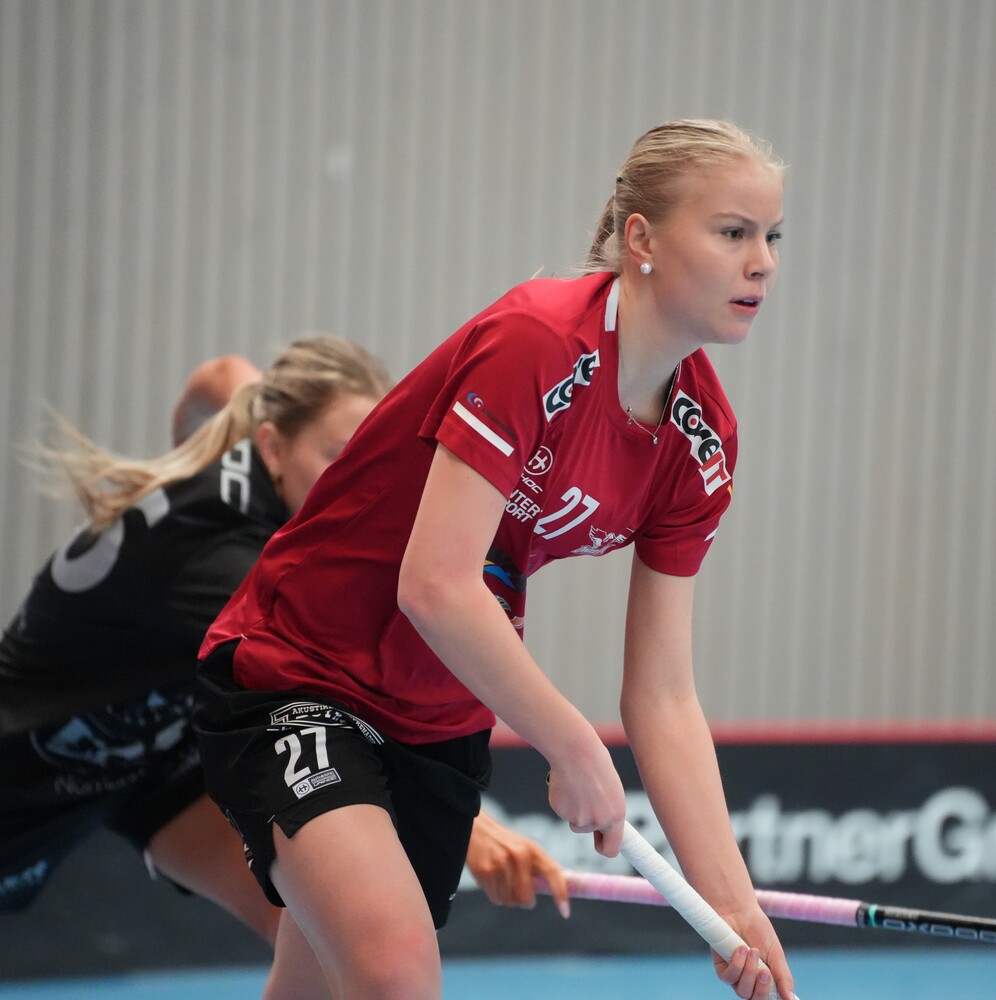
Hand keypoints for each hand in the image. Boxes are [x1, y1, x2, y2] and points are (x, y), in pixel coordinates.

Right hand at [466, 810, 571, 917]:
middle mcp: (519, 855)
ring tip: (502, 878)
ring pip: (510, 901)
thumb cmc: (507, 844)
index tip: (565, 912)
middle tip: (517, 887)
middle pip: (527, 899)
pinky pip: (496, 899)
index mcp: (533, 849)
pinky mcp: (485, 872)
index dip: (561, 894)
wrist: (477, 830)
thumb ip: (543, 866)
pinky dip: (495, 894)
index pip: (553, 873)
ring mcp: (501, 864)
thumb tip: (567, 883)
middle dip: (523, 900)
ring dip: (507, 896)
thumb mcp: (527, 848)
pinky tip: (492, 878)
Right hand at [545, 743, 626, 857]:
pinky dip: (563, 799)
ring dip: (574, 806)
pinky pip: (562, 809)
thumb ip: (606, 807)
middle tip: (583, 800)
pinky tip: (567, 782)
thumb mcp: (610, 788)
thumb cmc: (595, 763)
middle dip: (584, 822)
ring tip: (577, 783)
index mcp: (616, 815)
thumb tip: (601, 821)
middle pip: (587, 830)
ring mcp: (578, 817)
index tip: (599, 840)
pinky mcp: (561, 810)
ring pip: (573, 819)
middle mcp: (598, 820)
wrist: (576, 750)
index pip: (611, 849)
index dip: (604, 846)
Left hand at [711, 908, 794, 999]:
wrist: (738, 911)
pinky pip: (728, 978)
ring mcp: (735, 977)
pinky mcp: (721, 968)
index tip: (776, 984)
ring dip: (749, 972)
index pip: (769, 998)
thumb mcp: (776, 954)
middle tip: (765, 972)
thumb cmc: (758, 930)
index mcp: (766, 981)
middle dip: (762, 988)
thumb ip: (783, 977)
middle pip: (755, 999)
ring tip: (752, 951)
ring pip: (742, 991)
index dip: (774, 997)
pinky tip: (740, 949)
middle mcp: (750, 982)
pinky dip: (737, 965)